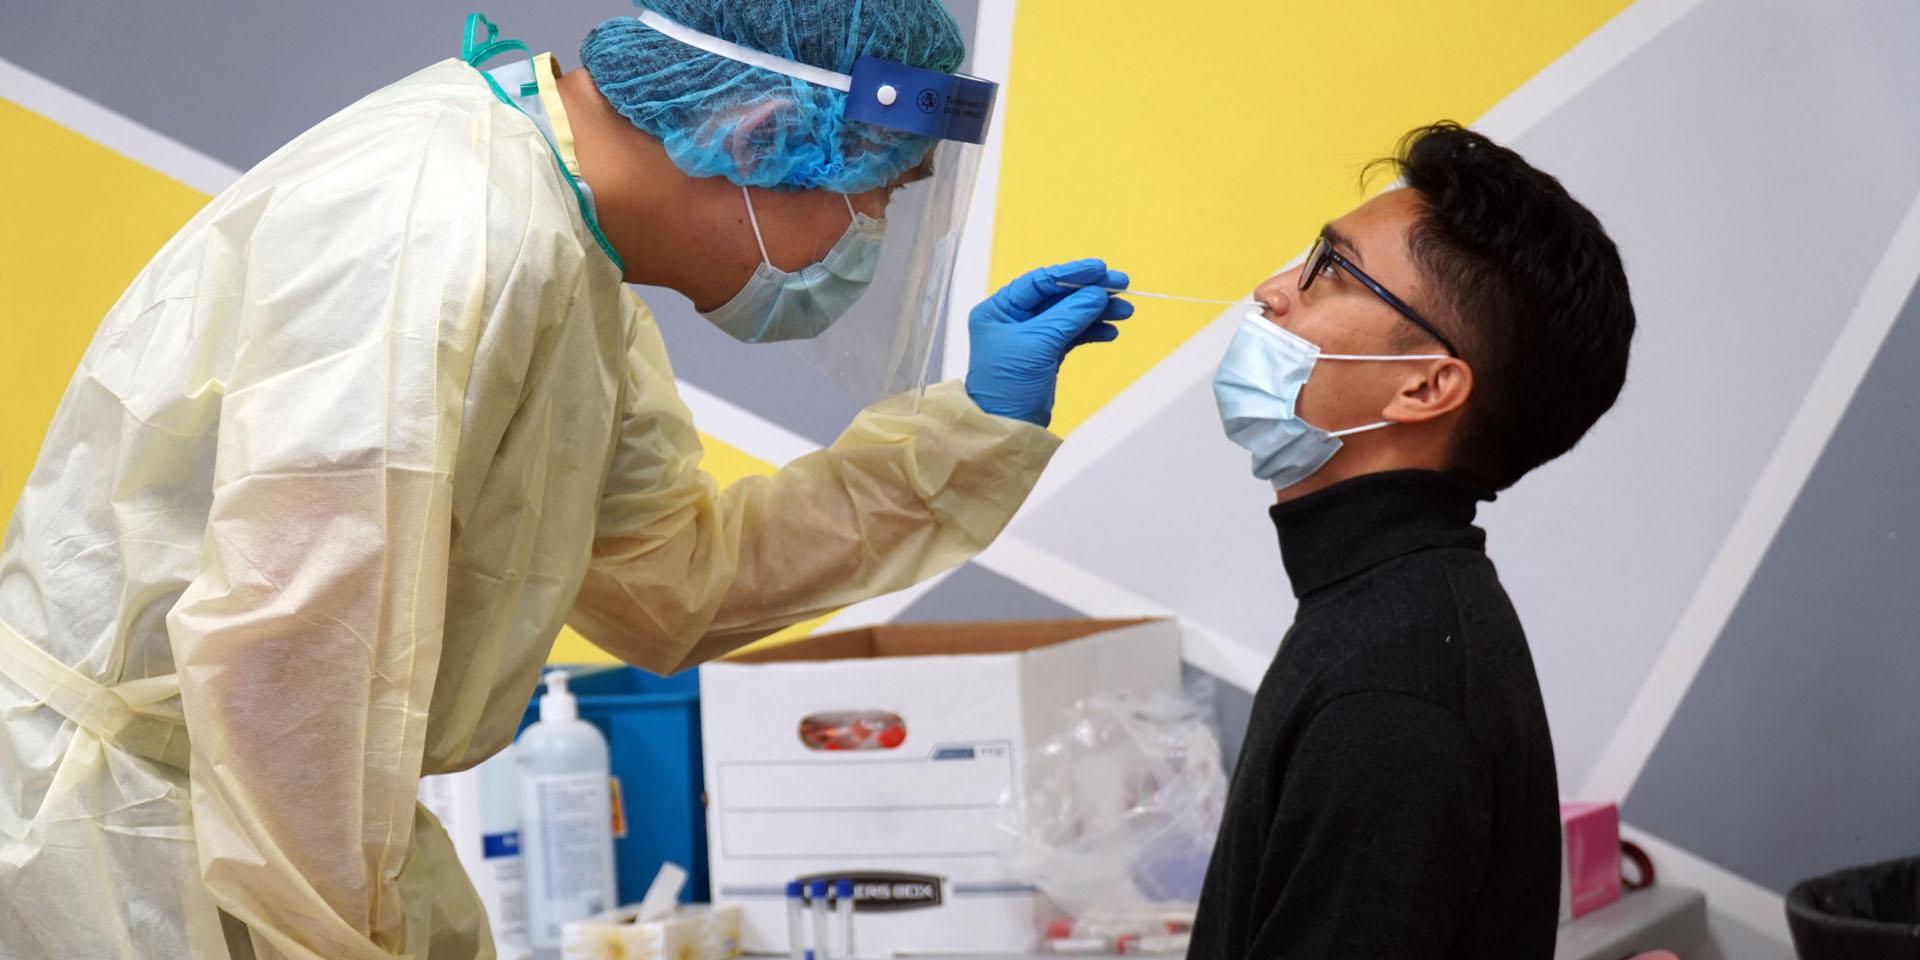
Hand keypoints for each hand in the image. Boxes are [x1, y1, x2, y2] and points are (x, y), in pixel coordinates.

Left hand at [964, 259, 1131, 427]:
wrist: (1006, 429)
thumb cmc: (1008, 386)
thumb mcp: (1039, 344)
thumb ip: (1069, 315)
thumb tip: (1096, 293)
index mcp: (999, 310)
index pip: (1040, 281)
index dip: (1073, 273)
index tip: (1101, 268)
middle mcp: (1012, 319)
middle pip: (1058, 296)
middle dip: (1090, 292)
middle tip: (1121, 286)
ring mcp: (1029, 337)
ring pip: (1069, 315)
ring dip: (1097, 312)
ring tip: (1124, 311)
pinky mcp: (1045, 355)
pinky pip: (1072, 334)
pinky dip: (1092, 331)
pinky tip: (1110, 331)